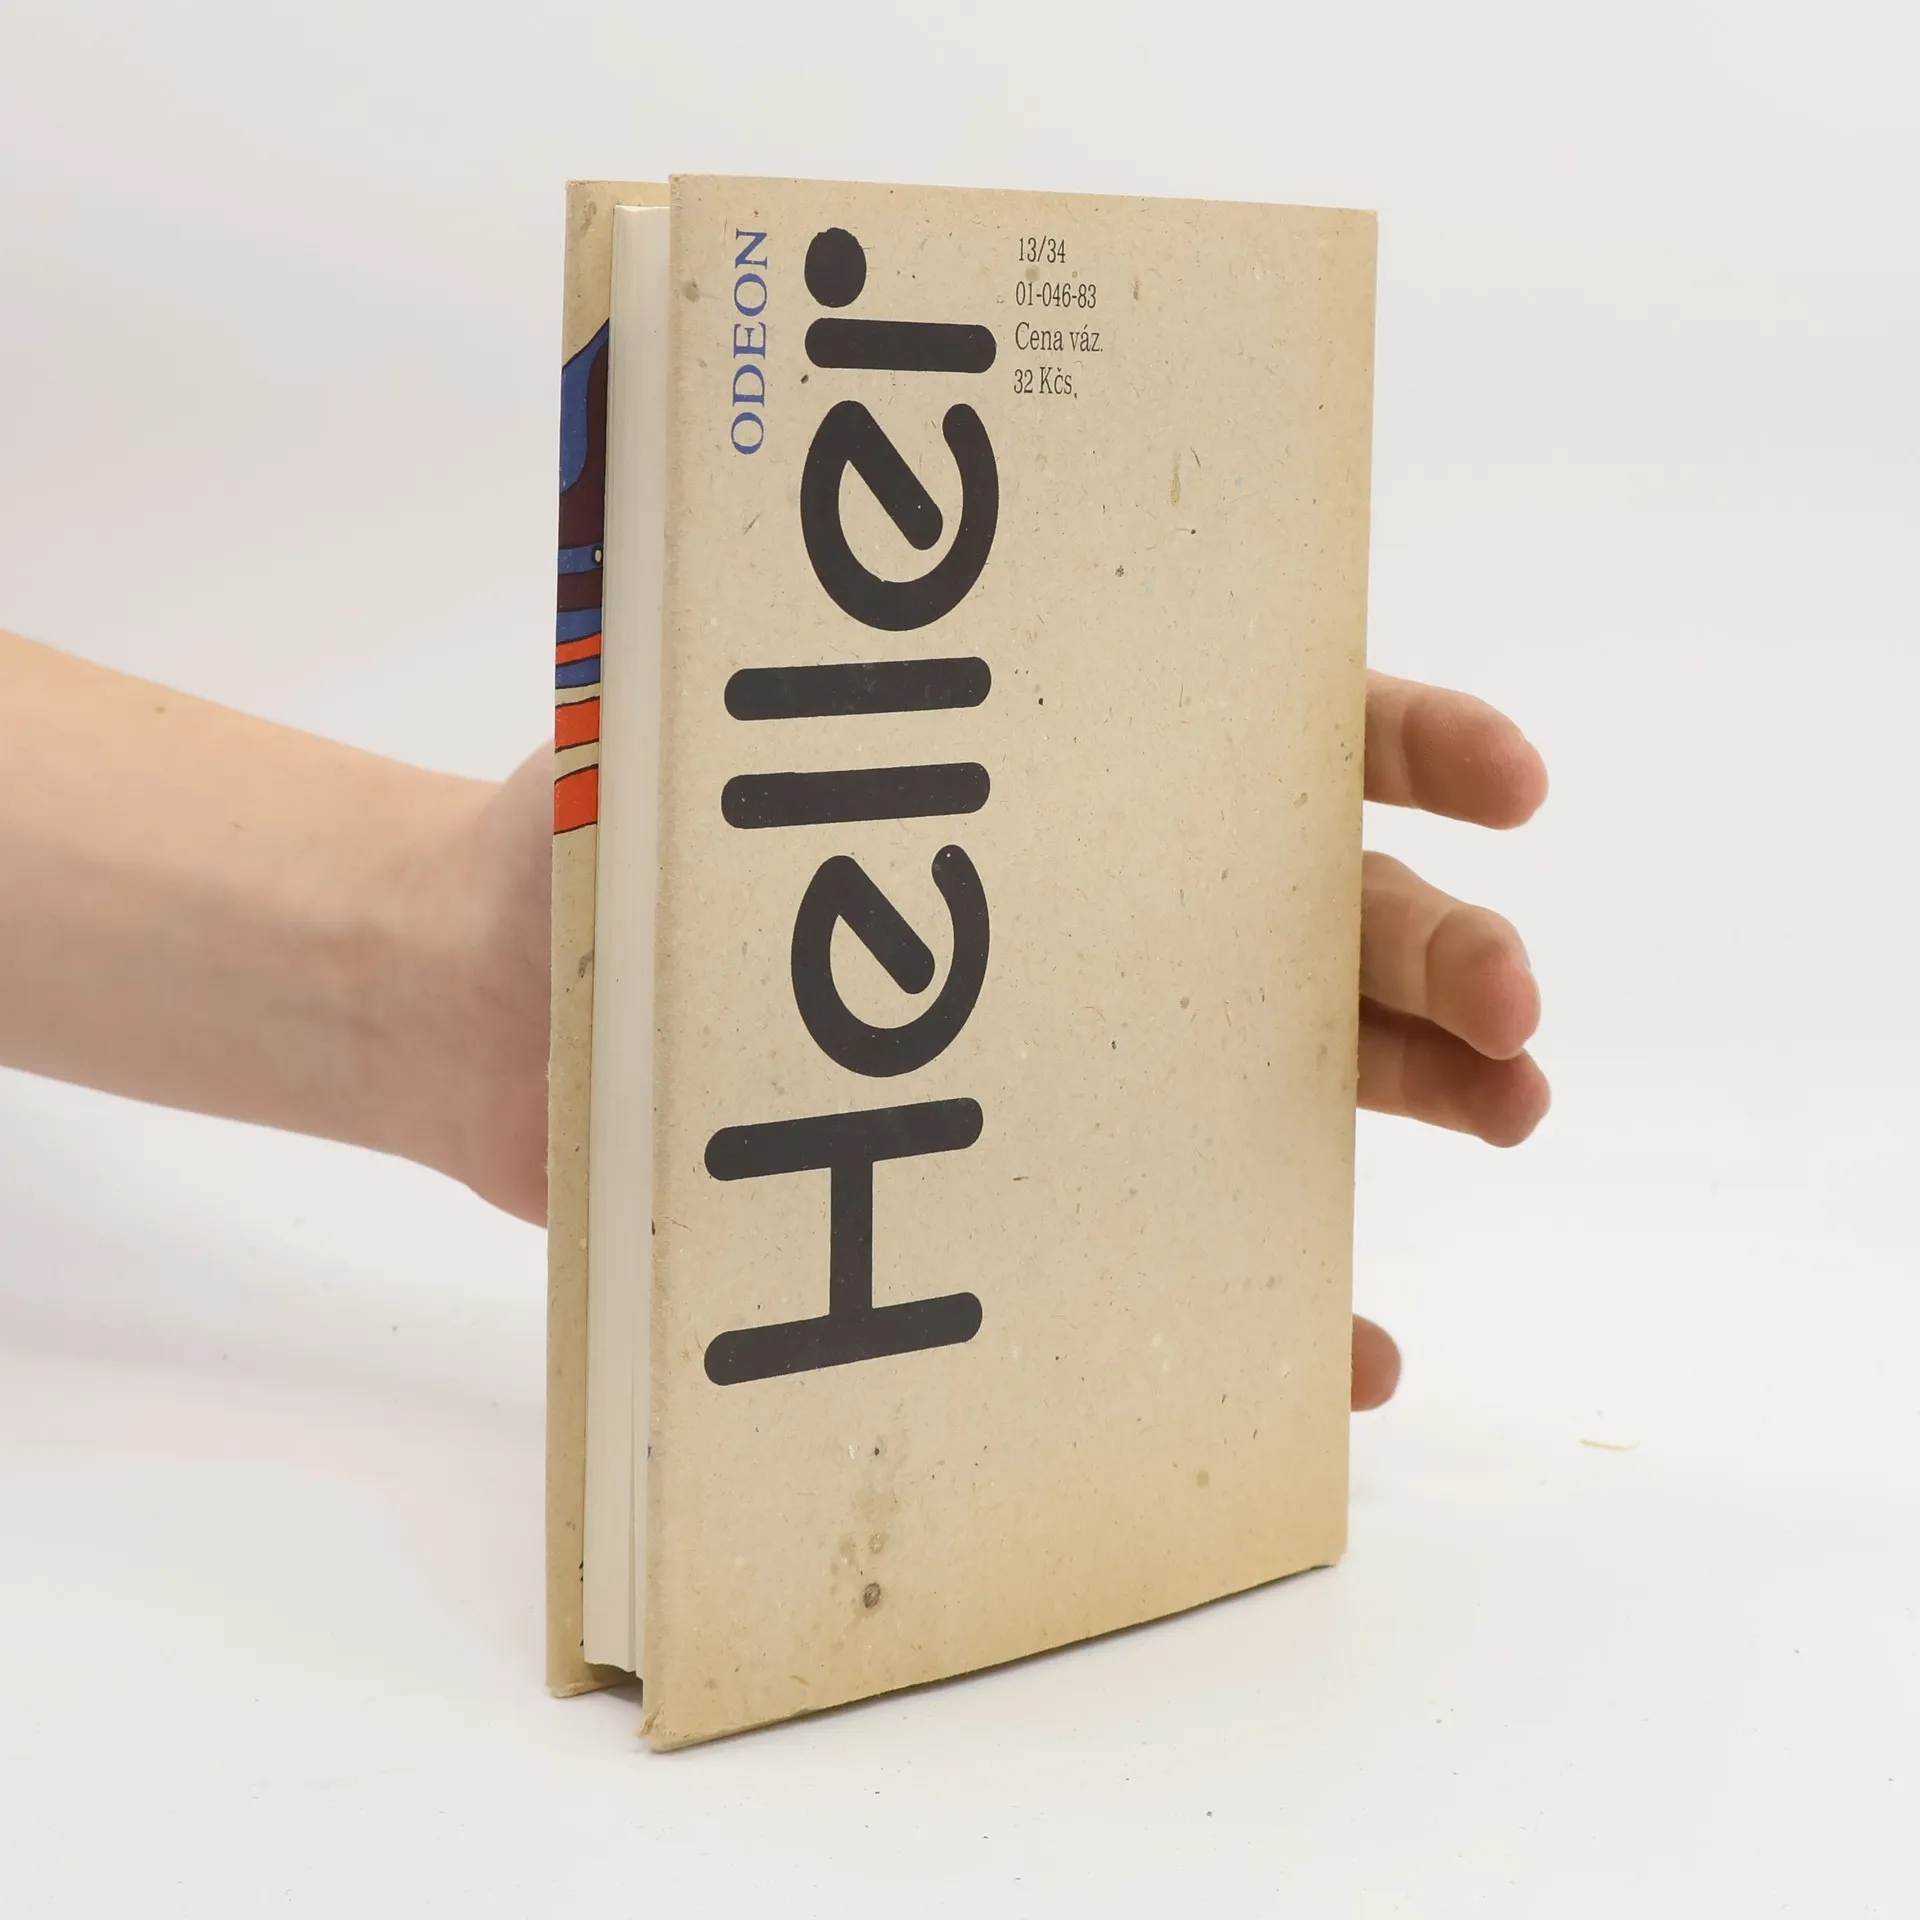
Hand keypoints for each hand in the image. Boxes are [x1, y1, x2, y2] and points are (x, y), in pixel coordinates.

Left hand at [456, 673, 1548, 1409]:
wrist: (491, 1011)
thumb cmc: (593, 842)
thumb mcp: (688, 731)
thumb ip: (781, 689)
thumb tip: (841, 589)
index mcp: (1059, 768)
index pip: (1268, 727)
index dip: (1407, 741)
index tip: (1503, 778)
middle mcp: (1097, 901)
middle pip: (1320, 905)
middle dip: (1439, 942)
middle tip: (1513, 1009)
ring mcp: (1072, 1043)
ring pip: (1295, 1057)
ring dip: (1419, 1084)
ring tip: (1513, 1109)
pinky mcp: (1019, 1169)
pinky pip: (1183, 1237)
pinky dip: (1277, 1293)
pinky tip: (1347, 1345)